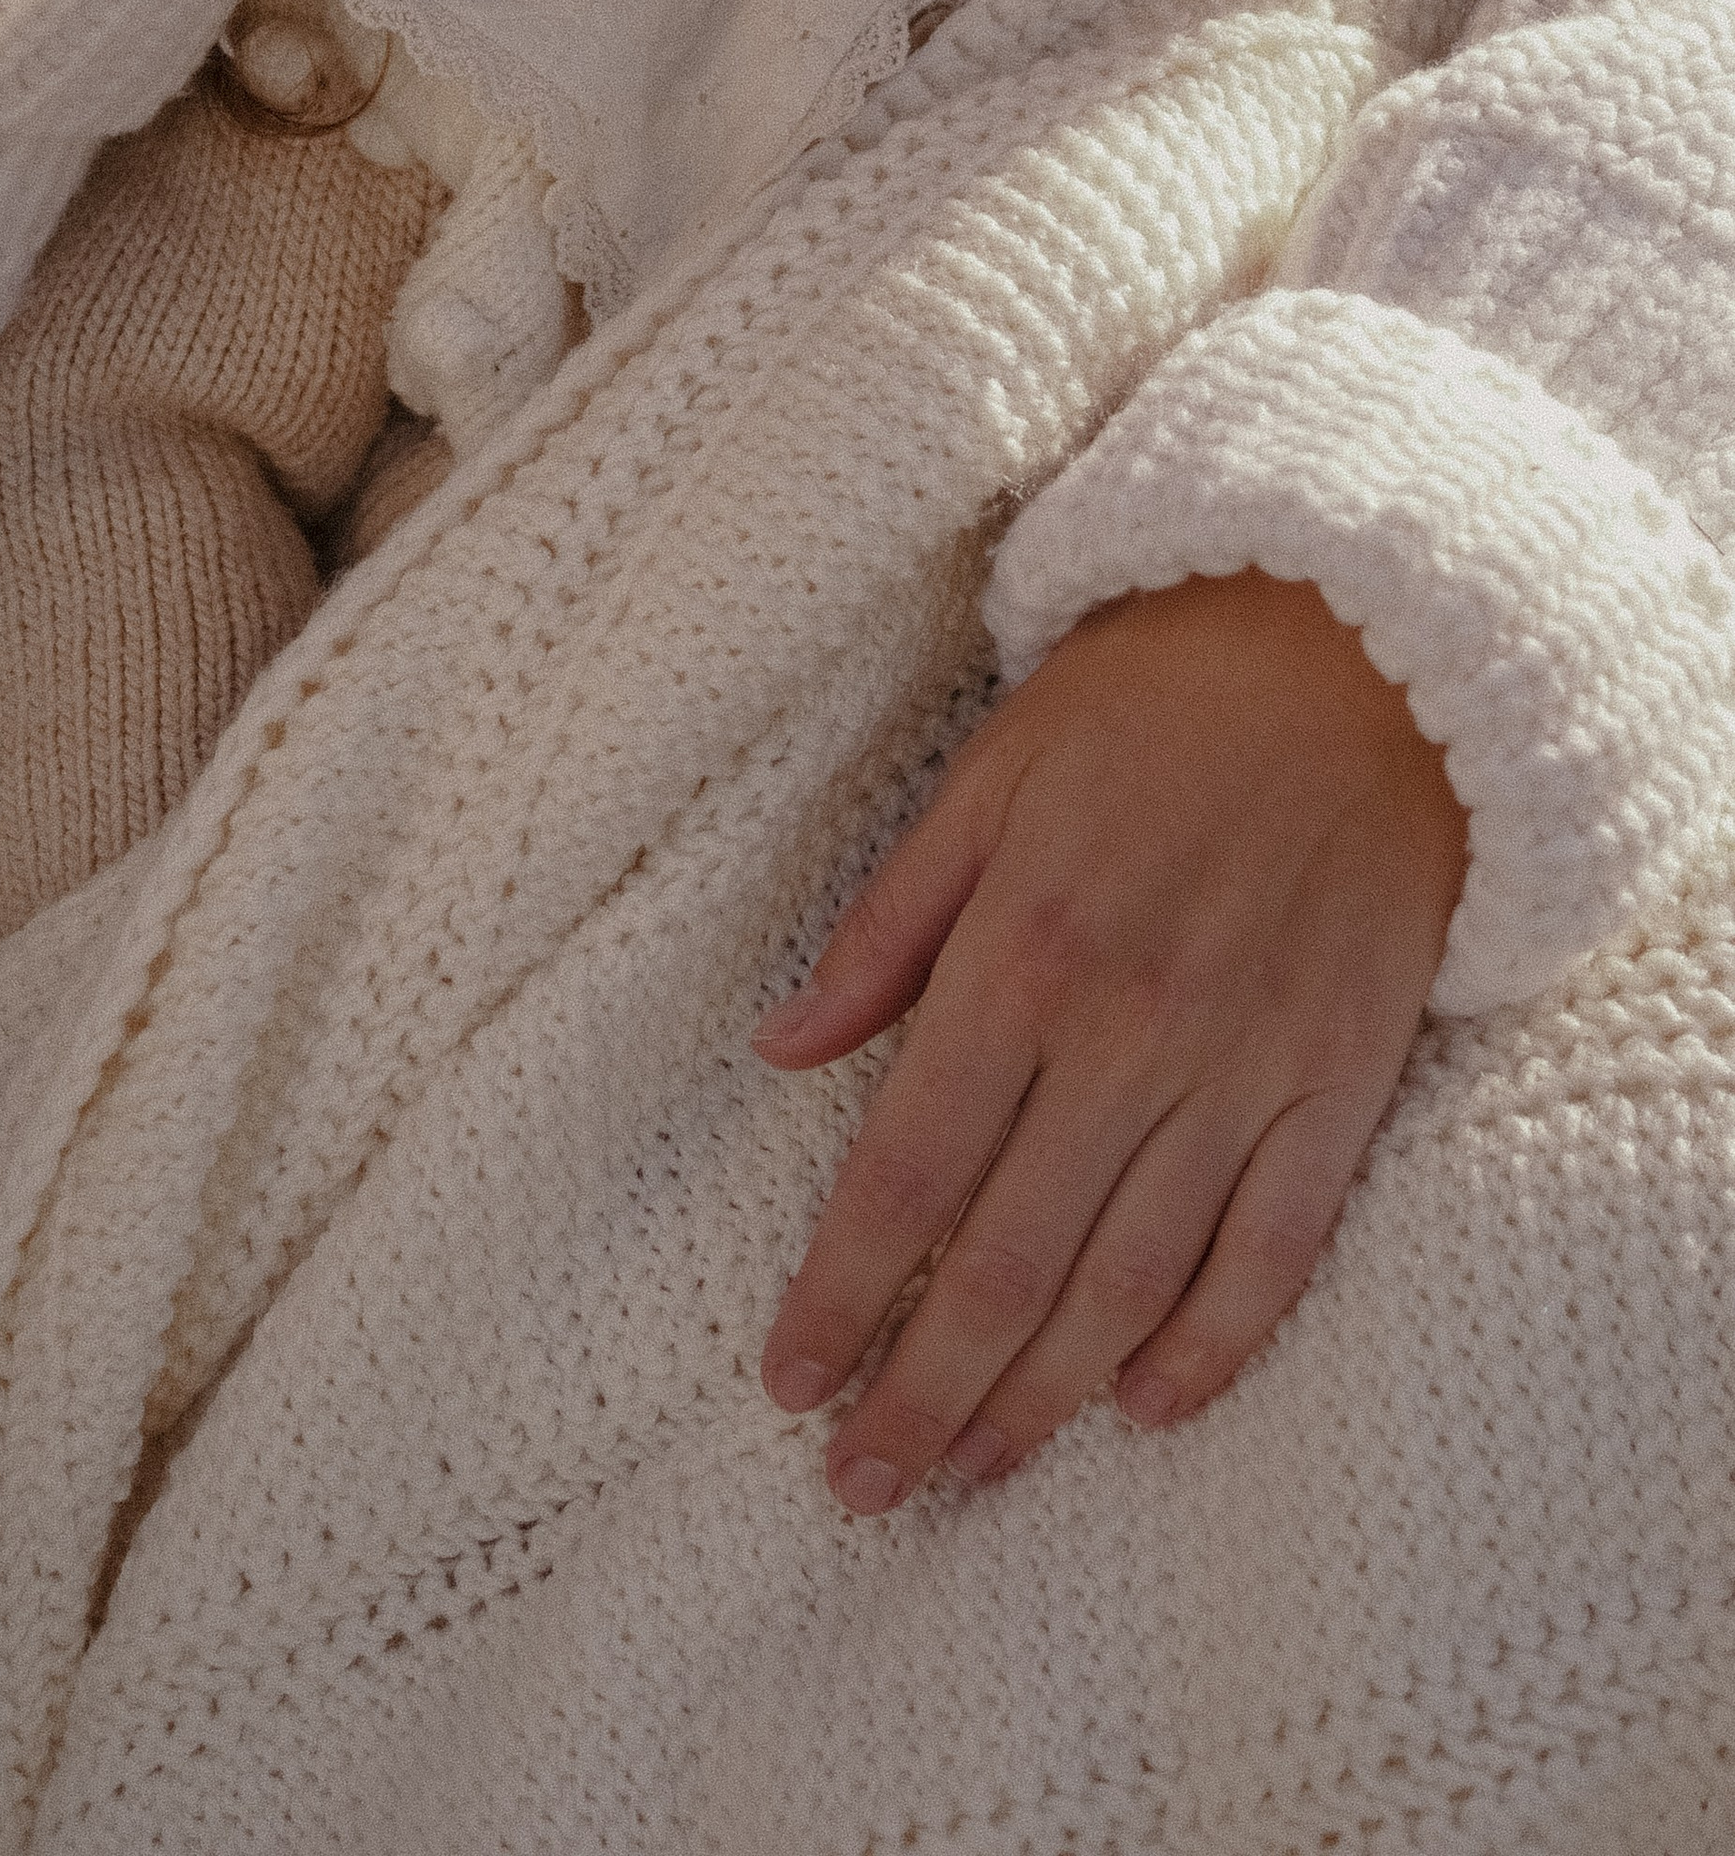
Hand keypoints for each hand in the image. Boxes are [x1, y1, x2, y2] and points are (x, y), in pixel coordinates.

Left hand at [754, 570, 1466, 1509]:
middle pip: (1007, 1260)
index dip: (841, 1292)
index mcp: (1020, 956)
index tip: (788, 1382)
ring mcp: (1243, 1071)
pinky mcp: (1338, 1087)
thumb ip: (885, 926)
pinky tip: (1148, 1411)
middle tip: (859, 1487)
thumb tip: (780, 1050)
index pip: (905, 1170)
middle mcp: (1127, 1034)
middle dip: (922, 1389)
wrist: (1359, 653)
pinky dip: (1213, 1346)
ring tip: (970, 1473)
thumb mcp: (986, 777)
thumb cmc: (1149, 701)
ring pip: (1130, 1284)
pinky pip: (1275, 1251)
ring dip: (1042, 1399)